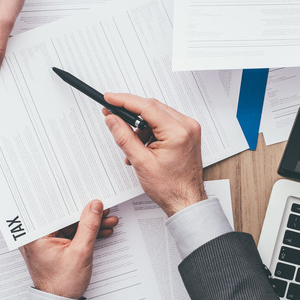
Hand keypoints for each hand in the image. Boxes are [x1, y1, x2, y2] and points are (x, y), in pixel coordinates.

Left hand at [19, 200, 118, 298]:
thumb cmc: (62, 285)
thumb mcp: (80, 252)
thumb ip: (88, 226)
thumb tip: (94, 206)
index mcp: (35, 235)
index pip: (56, 210)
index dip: (75, 201)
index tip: (89, 196)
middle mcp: (37, 236)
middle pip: (64, 217)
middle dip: (86, 214)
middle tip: (102, 208)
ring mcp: (46, 242)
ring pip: (70, 225)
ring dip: (90, 224)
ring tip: (108, 220)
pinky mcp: (54, 247)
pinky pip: (70, 234)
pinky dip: (85, 233)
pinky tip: (101, 230)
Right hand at [102, 93, 207, 216]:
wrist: (186, 201)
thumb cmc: (170, 187)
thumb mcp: (141, 162)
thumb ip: (124, 137)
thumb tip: (112, 119)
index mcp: (178, 132)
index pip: (146, 106)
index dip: (124, 100)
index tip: (110, 98)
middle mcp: (187, 126)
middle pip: (152, 107)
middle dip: (131, 114)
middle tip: (113, 117)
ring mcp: (189, 129)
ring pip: (156, 115)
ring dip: (141, 127)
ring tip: (134, 148)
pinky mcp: (187, 133)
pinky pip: (164, 123)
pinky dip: (150, 132)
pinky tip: (145, 147)